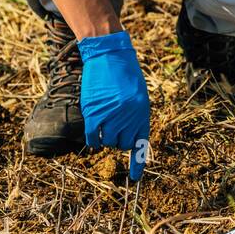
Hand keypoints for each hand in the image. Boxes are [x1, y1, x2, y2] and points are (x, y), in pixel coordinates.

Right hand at [77, 30, 150, 180]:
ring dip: (106, 137)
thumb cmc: (126, 74)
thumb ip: (136, 116)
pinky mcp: (93, 113)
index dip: (138, 163)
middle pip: (123, 144)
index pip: (141, 144)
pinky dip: (92, 139)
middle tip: (115, 126)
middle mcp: (128, 116)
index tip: (135, 179)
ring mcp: (110, 115)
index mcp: (142, 112)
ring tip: (105, 122)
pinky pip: (92, 138)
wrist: (109, 54)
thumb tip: (131, 137)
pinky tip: (93, 133)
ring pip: (108, 142)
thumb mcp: (138, 95)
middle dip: (119, 140)